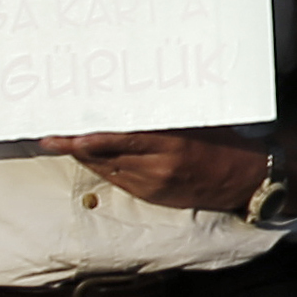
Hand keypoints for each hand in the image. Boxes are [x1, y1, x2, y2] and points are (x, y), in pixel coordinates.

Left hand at [38, 129, 275, 212]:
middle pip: (105, 158)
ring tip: (63, 143)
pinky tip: (93, 157)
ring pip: (108, 170)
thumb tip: (133, 100)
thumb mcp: (196, 122)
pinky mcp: (154, 197)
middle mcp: (158, 168)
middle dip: (76, 147)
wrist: (246, 179)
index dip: (89, 140)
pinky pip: (120, 181)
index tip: (67, 134)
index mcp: (170, 145)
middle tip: (50, 137)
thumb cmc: (224, 141)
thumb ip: (164, 117)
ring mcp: (154, 186)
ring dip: (86, 157)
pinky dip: (104, 167)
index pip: (120, 141)